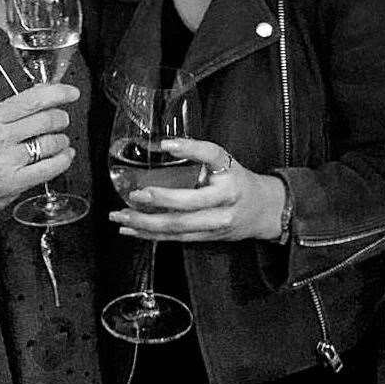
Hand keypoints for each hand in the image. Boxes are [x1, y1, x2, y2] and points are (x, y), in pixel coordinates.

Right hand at [0, 84, 78, 257]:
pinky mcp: (14, 181)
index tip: (71, 93)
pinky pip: (51, 166)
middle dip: (61, 118)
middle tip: (62, 120)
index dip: (57, 93)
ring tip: (58, 142)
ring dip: (62, 140)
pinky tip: (63, 156)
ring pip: (51, 142)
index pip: (31, 99)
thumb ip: (16, 109)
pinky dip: (64, 159)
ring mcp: (4, 161)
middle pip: (45, 119)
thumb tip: (46, 90)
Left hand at [109, 138, 284, 242]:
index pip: (212, 156)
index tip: (166, 145)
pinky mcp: (207, 238)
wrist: (263, 211)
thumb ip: (200, 157)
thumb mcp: (226, 163)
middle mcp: (225, 200)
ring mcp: (216, 223)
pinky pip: (176, 238)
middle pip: (190, 203)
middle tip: (135, 194)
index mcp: (230, 175)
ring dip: (146, 223)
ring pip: (178, 226)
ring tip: (121, 216)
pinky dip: (151, 235)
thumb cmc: (238, 182)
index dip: (190, 149)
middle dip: (159, 200)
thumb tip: (161, 146)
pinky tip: (132, 230)